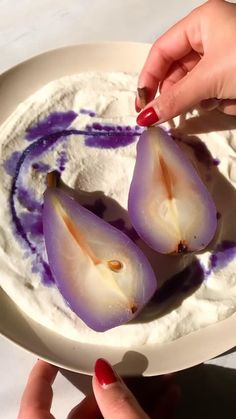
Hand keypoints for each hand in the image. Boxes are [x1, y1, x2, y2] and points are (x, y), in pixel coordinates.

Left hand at [18, 359, 179, 418]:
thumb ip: (117, 405)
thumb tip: (104, 370)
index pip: (34, 408)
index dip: (39, 379)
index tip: (50, 355)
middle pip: (87, 410)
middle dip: (117, 385)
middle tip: (136, 365)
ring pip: (112, 418)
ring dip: (139, 399)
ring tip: (164, 379)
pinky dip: (146, 415)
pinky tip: (169, 400)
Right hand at [136, 0, 235, 125]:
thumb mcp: (209, 79)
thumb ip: (175, 98)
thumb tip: (146, 116)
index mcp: (202, 22)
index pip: (162, 50)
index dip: (148, 78)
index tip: (141, 104)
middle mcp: (211, 35)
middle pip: (177, 68)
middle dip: (175, 92)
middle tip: (164, 115)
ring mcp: (224, 54)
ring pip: (195, 82)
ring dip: (200, 97)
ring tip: (213, 101)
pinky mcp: (233, 73)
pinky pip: (213, 89)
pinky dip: (217, 99)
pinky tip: (229, 100)